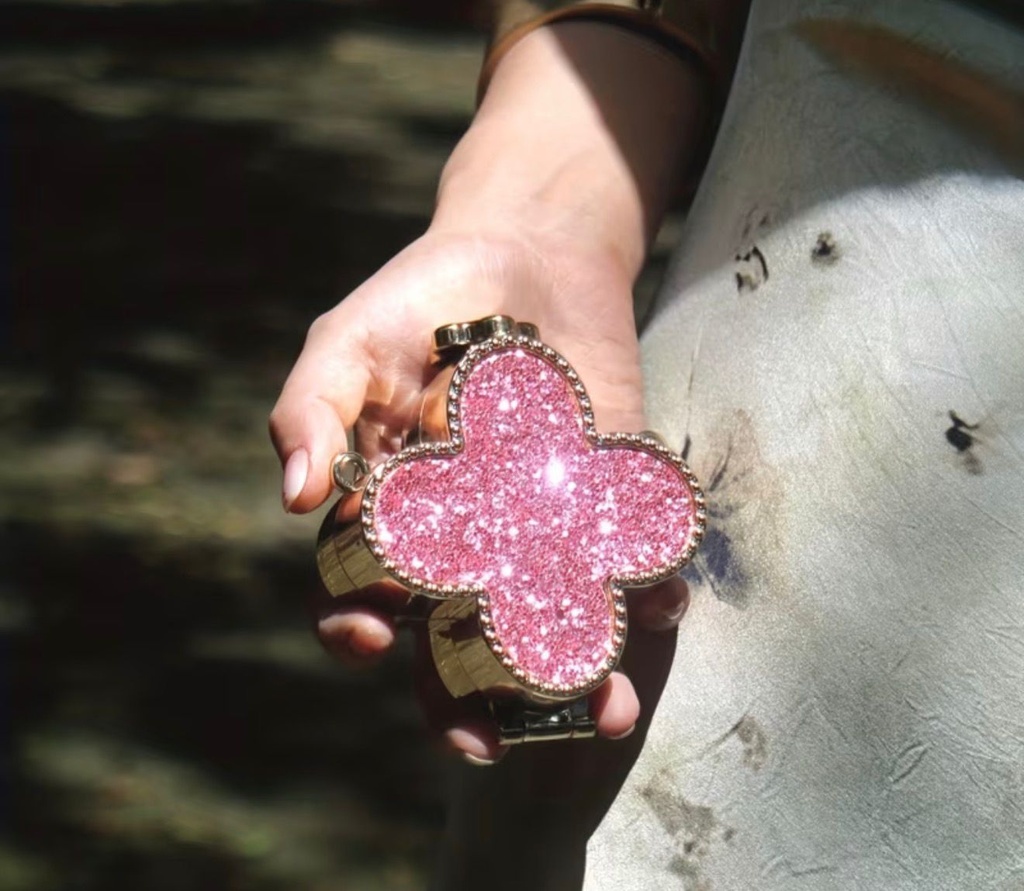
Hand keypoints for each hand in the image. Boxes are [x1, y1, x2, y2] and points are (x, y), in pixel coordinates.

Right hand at [269, 225, 688, 760]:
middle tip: (488, 744)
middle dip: (470, 698)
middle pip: (458, 638)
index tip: (369, 640)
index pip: (363, 594)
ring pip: (549, 620)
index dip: (357, 628)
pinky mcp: (607, 501)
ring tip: (603, 710)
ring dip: (574, 673)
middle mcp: (465, 539)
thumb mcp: (351, 341)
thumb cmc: (422, 296)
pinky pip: (626, 559)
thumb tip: (292, 499)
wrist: (530, 247)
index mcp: (392, 517)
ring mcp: (539, 527)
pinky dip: (646, 589)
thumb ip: (312, 410)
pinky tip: (660, 607)